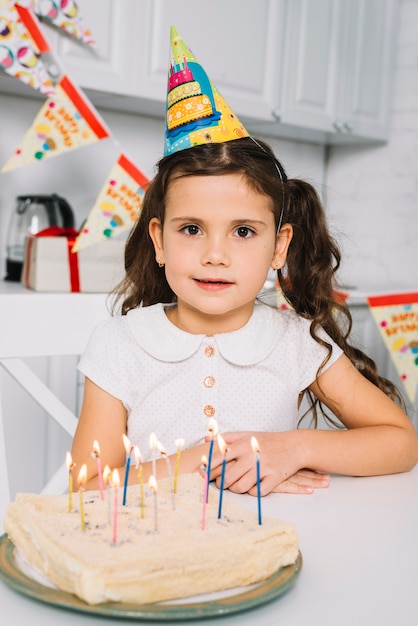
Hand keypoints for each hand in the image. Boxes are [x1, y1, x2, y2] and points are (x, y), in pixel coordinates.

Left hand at [206, 431, 329, 495]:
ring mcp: (263, 468)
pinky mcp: (274, 478)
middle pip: (227, 477)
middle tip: (220, 484)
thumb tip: (207, 439)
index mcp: (243, 445)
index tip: (202, 474)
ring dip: (235, 490)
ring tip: (234, 487)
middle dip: (221, 483)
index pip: (219, 459)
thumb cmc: (269, 441)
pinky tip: (252, 488)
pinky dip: (253, 492)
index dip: (208, 469)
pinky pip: (258, 492)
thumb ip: (228, 438)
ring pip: (240, 487)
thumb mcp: (248, 435)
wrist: (295, 446)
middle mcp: (251, 456)